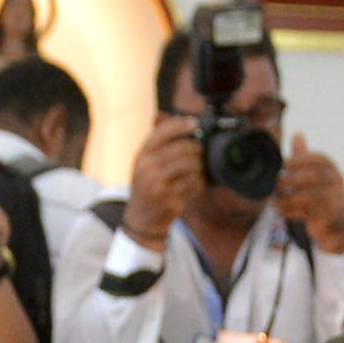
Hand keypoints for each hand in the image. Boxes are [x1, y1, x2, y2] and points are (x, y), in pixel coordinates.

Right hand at [121, 111, 201, 248]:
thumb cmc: (148, 187)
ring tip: (199, 168)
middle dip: (196, 148)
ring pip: (190, 166)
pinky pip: (193, 184)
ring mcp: (159, 185)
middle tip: (202, 151)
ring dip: (200, 166)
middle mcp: (148, 169)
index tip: (195, 123)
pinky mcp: (170, 199)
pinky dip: (199, 182)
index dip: (181, 125)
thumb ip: (160, 147)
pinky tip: (197, 183)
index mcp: (142, 156)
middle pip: (181, 149)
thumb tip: (187, 126)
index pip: (163, 132)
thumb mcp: (145, 165)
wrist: (142, 219)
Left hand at [274, 136, 343, 251]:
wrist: (335, 227)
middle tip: (275, 184)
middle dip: (291, 179)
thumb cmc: (320, 198)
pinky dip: (292, 211)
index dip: (299, 160)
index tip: (282, 165)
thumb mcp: (313, 175)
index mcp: (332, 168)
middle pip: (313, 176)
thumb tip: (297, 133)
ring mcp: (336, 199)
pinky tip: (281, 210)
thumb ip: (304, 157)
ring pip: (310, 196)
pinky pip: (309, 212)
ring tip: (275, 200)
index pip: (317, 159)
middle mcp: (337, 181)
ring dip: (289, 198)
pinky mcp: (330, 216)